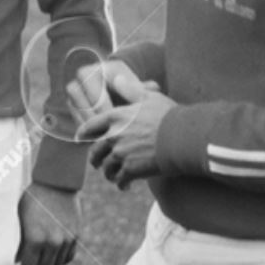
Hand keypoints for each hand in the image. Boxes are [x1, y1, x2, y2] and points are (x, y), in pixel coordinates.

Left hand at [14, 185, 80, 264]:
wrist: (56, 183)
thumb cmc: (32, 199)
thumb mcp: (19, 218)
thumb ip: (19, 240)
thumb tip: (17, 260)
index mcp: (35, 238)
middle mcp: (53, 242)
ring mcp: (67, 240)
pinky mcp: (76, 236)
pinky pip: (69, 256)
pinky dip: (60, 262)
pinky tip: (52, 264)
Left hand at [76, 66, 173, 187]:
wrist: (184, 138)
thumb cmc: (170, 116)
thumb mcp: (150, 97)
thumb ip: (131, 90)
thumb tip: (117, 77)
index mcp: (116, 117)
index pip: (90, 126)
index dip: (84, 133)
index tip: (80, 138)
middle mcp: (113, 135)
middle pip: (96, 151)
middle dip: (96, 159)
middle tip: (98, 164)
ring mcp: (120, 153)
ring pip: (106, 168)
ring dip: (109, 174)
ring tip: (115, 177)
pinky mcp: (130, 169)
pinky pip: (119, 180)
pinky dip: (121, 184)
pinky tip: (126, 187)